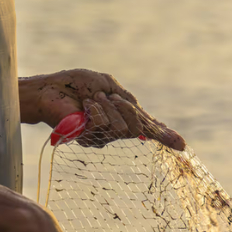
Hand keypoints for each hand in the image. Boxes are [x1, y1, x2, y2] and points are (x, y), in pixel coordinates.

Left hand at [19, 69, 184, 150]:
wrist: (50, 90)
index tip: (182, 145)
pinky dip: (97, 110)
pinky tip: (85, 107)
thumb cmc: (76, 85)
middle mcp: (115, 130)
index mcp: (121, 115)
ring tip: (91, 100)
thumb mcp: (109, 85)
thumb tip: (144, 118)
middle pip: (140, 126)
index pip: (147, 128)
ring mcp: (103, 137)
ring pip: (124, 127)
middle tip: (108, 97)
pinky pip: (107, 126)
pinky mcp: (91, 139)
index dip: (165, 136)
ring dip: (109, 106)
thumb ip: (128, 101)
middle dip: (127, 109)